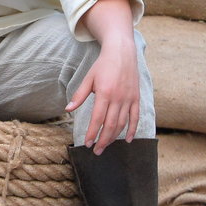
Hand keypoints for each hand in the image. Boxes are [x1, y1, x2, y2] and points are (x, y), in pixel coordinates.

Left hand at [68, 0, 140, 153]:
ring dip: (114, 138)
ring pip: (122, 124)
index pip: (97, 119)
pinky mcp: (137, 99)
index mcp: (104, 93)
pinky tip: (127, 140)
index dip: (92, 133)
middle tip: (97, 151)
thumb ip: (79, 95)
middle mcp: (118, 98)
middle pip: (110, 125)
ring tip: (106, 146)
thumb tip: (68, 109)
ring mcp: (129, 99)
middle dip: (103, 140)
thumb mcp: (88, 78)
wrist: (122, 53)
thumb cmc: (103, 66)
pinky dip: (132, 130)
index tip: (87, 144)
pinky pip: (135, 118)